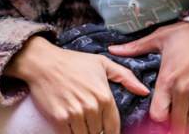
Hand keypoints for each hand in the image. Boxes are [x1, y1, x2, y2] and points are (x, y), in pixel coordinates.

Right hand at [4, 36, 149, 133]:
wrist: (44, 62)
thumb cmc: (74, 62)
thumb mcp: (102, 63)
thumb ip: (126, 76)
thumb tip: (144, 91)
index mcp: (104, 96)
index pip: (113, 127)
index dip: (110, 131)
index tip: (106, 129)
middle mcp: (92, 107)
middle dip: (96, 131)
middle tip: (90, 121)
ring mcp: (75, 114)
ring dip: (84, 132)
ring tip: (82, 122)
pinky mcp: (60, 120)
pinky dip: (72, 133)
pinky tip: (71, 125)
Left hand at [109, 21, 188, 133]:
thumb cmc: (188, 33)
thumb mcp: (160, 37)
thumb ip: (136, 48)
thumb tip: (112, 49)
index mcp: (168, 79)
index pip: (158, 114)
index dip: (157, 116)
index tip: (158, 111)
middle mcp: (184, 90)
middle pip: (177, 125)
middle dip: (172, 125)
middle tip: (172, 118)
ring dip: (188, 126)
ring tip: (185, 119)